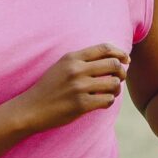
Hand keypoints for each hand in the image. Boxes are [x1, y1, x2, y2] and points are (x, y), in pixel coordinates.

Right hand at [13, 44, 128, 133]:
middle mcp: (76, 70)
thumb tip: (113, 59)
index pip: (104, 48)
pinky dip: (108, 101)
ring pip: (113, 83)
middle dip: (121, 72)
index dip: (120, 53)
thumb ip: (83, 61)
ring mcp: (79, 87)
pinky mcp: (81, 104)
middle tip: (118, 79)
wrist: (31, 108)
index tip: (126, 60)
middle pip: (114, 65)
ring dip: (116, 89)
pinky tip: (101, 102)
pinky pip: (108, 100)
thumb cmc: (49, 88)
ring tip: (110, 92)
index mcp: (72, 57)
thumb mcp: (62, 66)